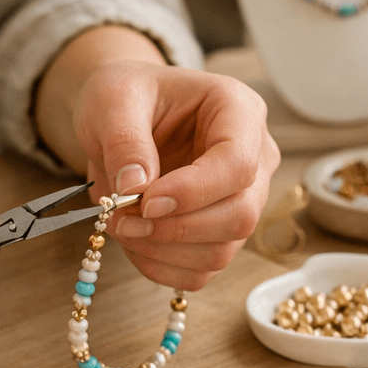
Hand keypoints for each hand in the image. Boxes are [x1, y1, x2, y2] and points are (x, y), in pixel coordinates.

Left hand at [37, 27, 278, 290]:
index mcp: (238, 110)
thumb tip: (135, 188)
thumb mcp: (112, 99)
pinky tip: (134, 243)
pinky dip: (162, 268)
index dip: (193, 191)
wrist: (125, 116)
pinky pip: (202, 270)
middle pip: (240, 214)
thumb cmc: (127, 97)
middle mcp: (254, 157)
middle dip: (176, 228)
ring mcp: (243, 200)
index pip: (237, 163)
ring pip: (223, 250)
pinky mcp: (221, 233)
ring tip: (121, 226)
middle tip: (123, 219)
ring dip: (164, 251)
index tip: (145, 200)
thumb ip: (124, 139)